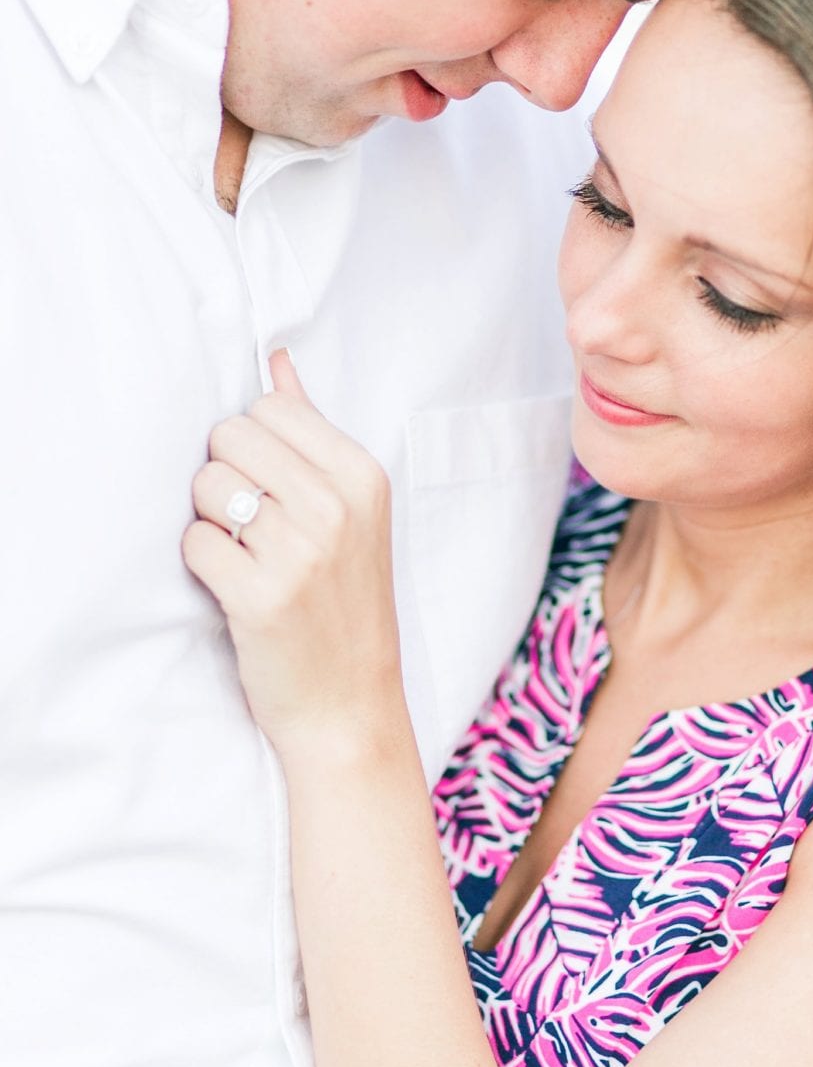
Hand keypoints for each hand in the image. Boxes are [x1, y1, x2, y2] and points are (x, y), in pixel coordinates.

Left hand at [183, 351, 404, 758]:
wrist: (351, 707)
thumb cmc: (346, 605)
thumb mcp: (353, 512)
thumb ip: (311, 432)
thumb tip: (276, 360)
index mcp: (363, 477)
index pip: (267, 409)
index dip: (251, 448)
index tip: (271, 490)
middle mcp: (337, 507)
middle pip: (228, 439)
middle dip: (225, 479)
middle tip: (252, 528)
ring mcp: (302, 552)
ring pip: (206, 487)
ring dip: (211, 522)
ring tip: (246, 558)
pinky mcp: (262, 597)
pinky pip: (194, 544)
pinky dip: (203, 567)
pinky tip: (235, 590)